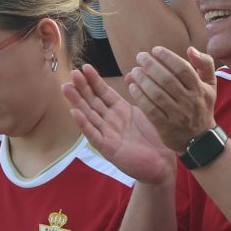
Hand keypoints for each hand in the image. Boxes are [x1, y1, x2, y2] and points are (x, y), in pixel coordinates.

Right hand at [63, 64, 176, 182]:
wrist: (163, 163)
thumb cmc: (156, 137)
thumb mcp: (147, 111)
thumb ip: (138, 94)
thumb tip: (131, 73)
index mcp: (120, 110)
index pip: (104, 92)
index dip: (94, 80)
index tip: (85, 67)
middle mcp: (110, 121)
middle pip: (93, 101)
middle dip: (82, 87)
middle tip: (72, 73)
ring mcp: (108, 134)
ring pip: (89, 115)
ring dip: (77, 102)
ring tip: (67, 87)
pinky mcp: (108, 148)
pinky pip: (94, 135)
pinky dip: (84, 124)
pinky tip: (75, 113)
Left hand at [125, 46, 218, 151]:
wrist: (200, 139)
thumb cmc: (201, 106)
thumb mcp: (210, 85)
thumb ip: (205, 64)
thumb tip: (191, 49)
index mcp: (200, 89)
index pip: (183, 69)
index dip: (168, 57)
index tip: (155, 50)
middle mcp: (190, 101)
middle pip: (167, 80)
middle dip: (151, 66)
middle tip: (140, 57)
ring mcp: (177, 115)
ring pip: (157, 94)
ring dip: (143, 80)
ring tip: (134, 71)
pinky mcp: (166, 127)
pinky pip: (150, 110)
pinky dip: (140, 97)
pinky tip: (132, 87)